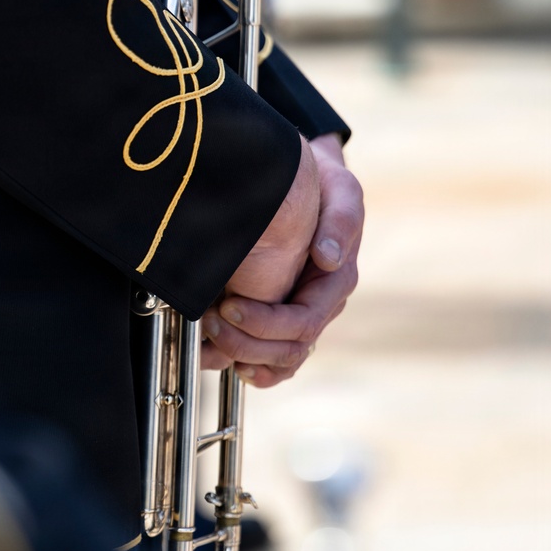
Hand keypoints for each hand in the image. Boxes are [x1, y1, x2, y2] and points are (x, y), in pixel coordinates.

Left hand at [201, 133, 362, 384]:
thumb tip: (328, 258)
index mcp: (336, 282)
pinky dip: (253, 368)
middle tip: (210, 321)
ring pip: (280, 360)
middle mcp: (321, 305)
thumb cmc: (326, 185)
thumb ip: (341, 221)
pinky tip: (229, 363)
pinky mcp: (284, 318)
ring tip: (210, 341)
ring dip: (243, 356)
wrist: (310, 182)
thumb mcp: (341, 191)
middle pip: (288, 348)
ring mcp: (303, 315)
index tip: (228, 306)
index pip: (303, 322)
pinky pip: (274, 360)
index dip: (264, 323)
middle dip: (246, 342)